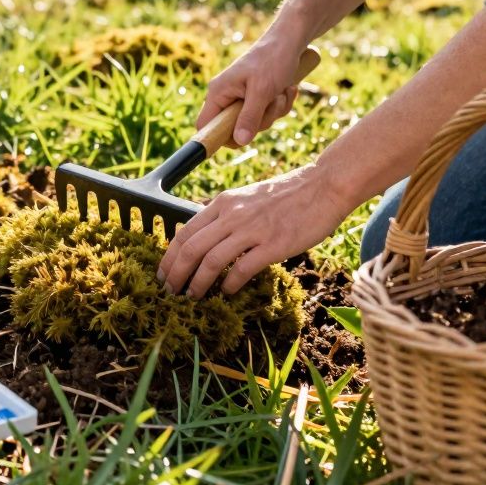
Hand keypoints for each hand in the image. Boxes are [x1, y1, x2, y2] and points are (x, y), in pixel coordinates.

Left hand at [156, 164, 352, 296]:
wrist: (322, 187)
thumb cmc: (286, 195)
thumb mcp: (245, 197)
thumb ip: (225, 214)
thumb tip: (204, 233)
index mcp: (222, 203)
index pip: (184, 233)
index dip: (169, 258)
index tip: (163, 275)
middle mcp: (231, 215)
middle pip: (190, 249)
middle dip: (175, 274)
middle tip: (170, 292)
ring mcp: (251, 230)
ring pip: (210, 262)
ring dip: (197, 284)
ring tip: (193, 297)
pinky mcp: (272, 244)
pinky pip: (241, 269)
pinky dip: (229, 284)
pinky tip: (227, 292)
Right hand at [198, 37, 308, 146]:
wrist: (291, 42)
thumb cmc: (273, 60)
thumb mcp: (262, 91)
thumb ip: (249, 117)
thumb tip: (239, 141)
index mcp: (218, 92)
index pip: (205, 125)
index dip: (216, 137)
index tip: (240, 140)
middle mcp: (226, 97)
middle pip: (235, 129)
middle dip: (261, 120)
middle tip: (273, 101)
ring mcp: (241, 98)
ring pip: (255, 123)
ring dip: (274, 110)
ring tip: (283, 90)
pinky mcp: (255, 98)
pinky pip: (266, 115)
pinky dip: (280, 105)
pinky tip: (287, 89)